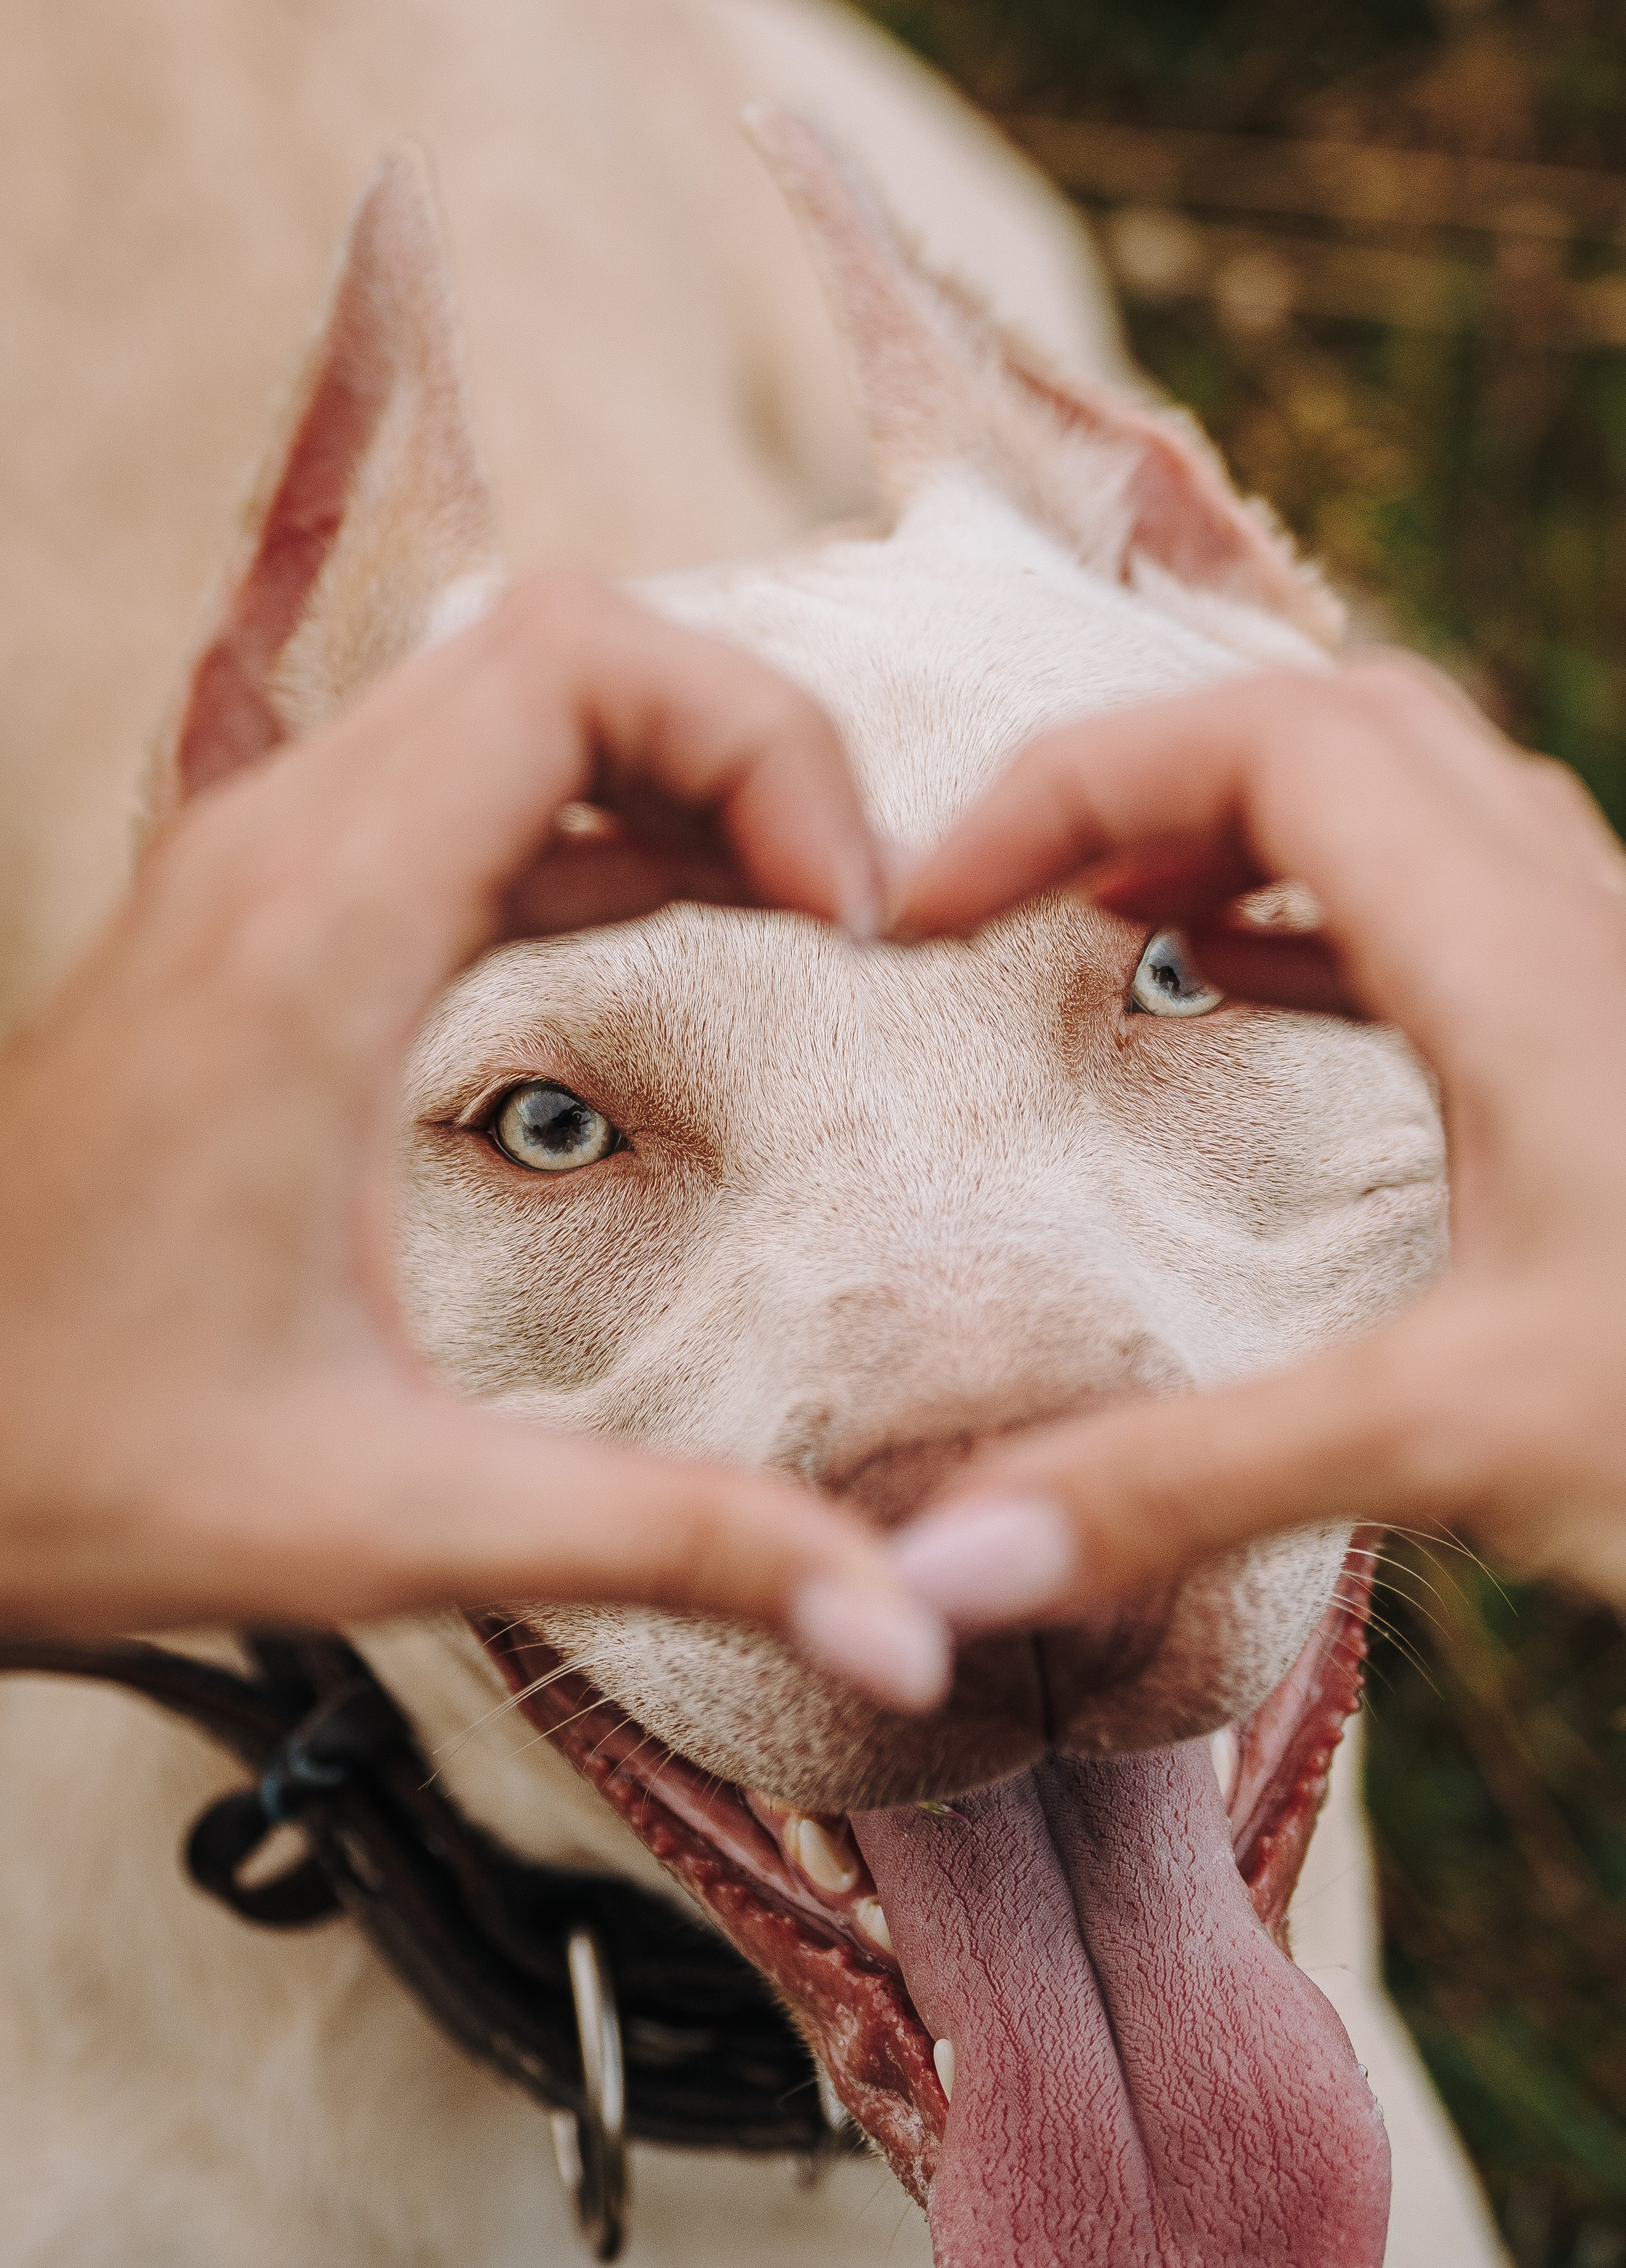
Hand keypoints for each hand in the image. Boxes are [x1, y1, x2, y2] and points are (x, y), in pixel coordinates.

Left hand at [0, 575, 944, 1708]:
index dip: (758, 742)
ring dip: (677, 768)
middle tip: (857, 910)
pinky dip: (599, 817)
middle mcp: (271, 857)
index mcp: (309, 941)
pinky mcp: (256, 925)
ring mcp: (253, 875)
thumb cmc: (75, 1468)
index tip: (853, 912)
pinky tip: (692, 908)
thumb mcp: (394, 1518)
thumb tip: (902, 1622)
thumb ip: (671, 1543)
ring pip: (510, 697)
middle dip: (747, 741)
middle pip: (562, 645)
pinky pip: (462, 791)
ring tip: (810, 907)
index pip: (570, 663)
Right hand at [887, 658, 1625, 1649]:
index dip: (1074, 780)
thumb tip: (943, 1562)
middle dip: (1147, 768)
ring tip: (1100, 913)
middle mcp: (1575, 932)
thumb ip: (1189, 1480)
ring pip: (1414, 802)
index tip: (929, 903)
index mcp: (1518, 964)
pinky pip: (1454, 914)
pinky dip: (1321, 915)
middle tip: (1005, 883)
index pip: (1271, 740)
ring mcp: (1613, 992)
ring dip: (1245, 821)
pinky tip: (1242, 994)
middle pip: (1342, 720)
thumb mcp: (1460, 1444)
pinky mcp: (1625, 1071)